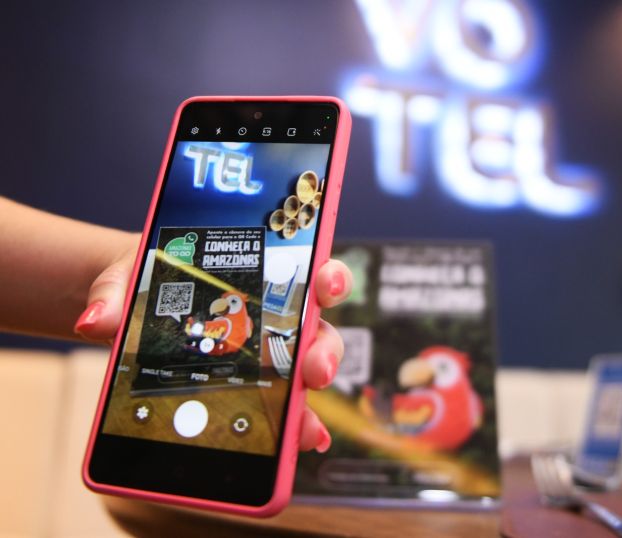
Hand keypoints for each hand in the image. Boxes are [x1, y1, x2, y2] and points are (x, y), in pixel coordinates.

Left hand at [75, 244, 352, 452]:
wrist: (129, 305)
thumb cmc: (145, 280)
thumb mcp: (128, 277)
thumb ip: (114, 292)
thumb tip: (96, 319)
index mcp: (257, 275)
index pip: (306, 271)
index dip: (327, 276)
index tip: (325, 284)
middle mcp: (271, 315)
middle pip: (316, 330)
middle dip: (322, 349)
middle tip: (312, 367)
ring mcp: (265, 354)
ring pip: (305, 373)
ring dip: (310, 399)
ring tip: (303, 422)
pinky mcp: (252, 387)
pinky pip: (281, 405)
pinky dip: (295, 424)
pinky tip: (297, 441)